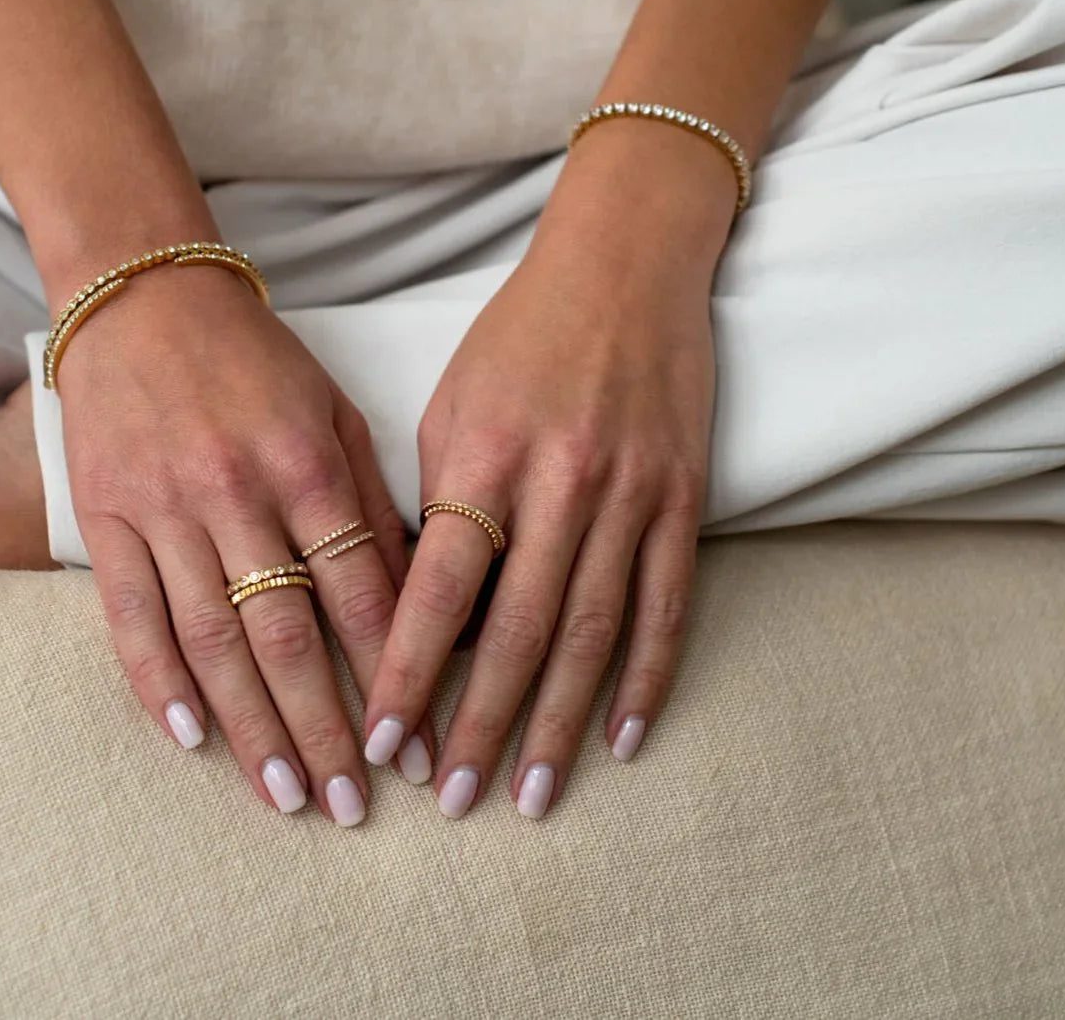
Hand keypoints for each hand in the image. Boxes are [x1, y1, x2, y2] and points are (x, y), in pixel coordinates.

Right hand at [57, 259, 431, 824]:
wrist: (145, 298)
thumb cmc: (256, 359)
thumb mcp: (333, 411)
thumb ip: (369, 500)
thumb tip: (414, 593)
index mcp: (306, 463)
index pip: (362, 592)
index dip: (396, 674)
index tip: (422, 742)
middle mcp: (236, 493)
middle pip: (288, 635)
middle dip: (327, 729)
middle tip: (353, 806)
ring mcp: (163, 509)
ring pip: (212, 642)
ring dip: (251, 728)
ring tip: (287, 795)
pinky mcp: (105, 517)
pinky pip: (130, 615)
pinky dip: (157, 683)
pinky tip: (190, 740)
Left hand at [364, 123, 731, 817]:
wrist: (627, 262)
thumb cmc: (522, 333)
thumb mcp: (454, 400)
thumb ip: (438, 499)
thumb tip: (424, 605)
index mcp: (487, 453)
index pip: (440, 586)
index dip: (408, 671)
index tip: (382, 741)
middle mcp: (561, 480)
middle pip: (516, 627)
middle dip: (482, 722)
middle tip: (455, 802)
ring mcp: (629, 492)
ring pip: (592, 630)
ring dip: (559, 720)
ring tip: (534, 794)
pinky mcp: (682, 496)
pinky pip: (666, 601)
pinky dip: (647, 674)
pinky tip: (624, 735)